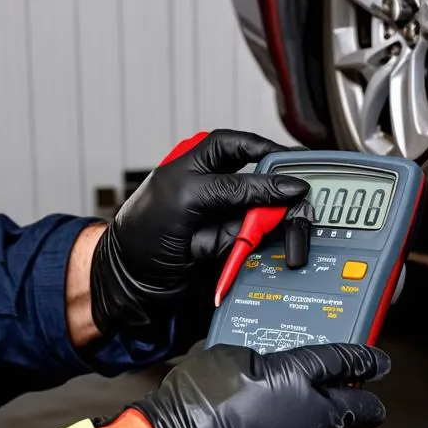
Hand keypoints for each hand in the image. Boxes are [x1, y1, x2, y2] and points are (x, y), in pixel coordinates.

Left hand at [88, 130, 311, 337]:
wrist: (130, 279)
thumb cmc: (141, 230)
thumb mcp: (188, 197)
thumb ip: (234, 190)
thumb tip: (278, 189)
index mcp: (203, 162)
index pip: (247, 148)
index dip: (272, 156)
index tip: (295, 173)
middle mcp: (219, 188)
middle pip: (264, 182)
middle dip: (280, 194)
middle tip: (297, 203)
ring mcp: (225, 218)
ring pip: (266, 215)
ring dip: (276, 224)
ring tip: (282, 231)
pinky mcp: (229, 246)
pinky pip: (257, 243)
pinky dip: (263, 247)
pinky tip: (266, 249)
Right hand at [98, 343, 389, 427]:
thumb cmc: (195, 404)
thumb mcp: (229, 357)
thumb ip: (263, 361)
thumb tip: (271, 369)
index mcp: (297, 375)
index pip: (344, 361)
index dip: (364, 359)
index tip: (377, 362)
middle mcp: (309, 413)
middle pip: (354, 406)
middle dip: (365, 402)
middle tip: (367, 397)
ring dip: (322, 422)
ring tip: (303, 413)